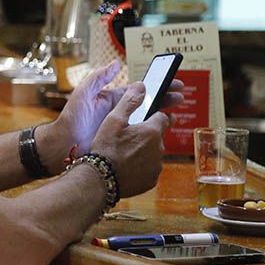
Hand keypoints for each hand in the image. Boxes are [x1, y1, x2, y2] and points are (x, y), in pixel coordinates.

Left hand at [47, 60, 186, 166]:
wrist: (65, 144)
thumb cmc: (72, 118)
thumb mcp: (84, 93)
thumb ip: (99, 77)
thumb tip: (116, 63)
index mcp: (115, 99)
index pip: (141, 90)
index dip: (158, 85)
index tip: (174, 81)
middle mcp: (122, 111)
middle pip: (150, 102)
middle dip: (167, 97)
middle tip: (182, 96)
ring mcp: (125, 127)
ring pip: (150, 118)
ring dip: (165, 112)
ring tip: (178, 109)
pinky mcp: (124, 141)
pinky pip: (144, 135)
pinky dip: (157, 131)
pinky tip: (167, 129)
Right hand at [90, 83, 170, 197]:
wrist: (100, 178)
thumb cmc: (105, 147)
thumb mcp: (114, 119)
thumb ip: (130, 101)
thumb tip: (141, 85)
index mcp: (152, 131)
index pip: (164, 117)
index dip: (155, 116)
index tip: (148, 117)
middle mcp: (160, 148)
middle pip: (158, 136)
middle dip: (148, 135)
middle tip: (129, 137)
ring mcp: (157, 165)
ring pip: (154, 153)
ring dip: (145, 151)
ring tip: (125, 153)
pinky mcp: (152, 180)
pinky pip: (150, 169)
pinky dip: (141, 166)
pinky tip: (127, 166)